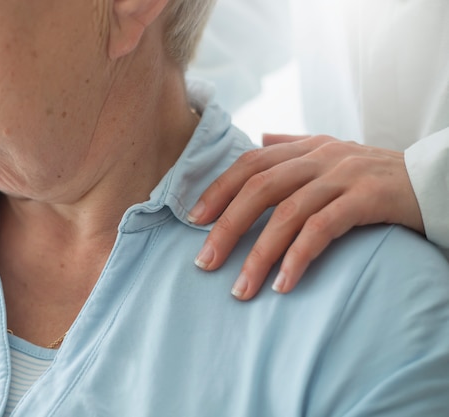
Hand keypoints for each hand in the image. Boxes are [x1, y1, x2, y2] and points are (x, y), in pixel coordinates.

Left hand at [189, 134, 423, 299]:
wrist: (434, 179)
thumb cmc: (375, 172)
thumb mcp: (334, 150)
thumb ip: (294, 145)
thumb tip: (259, 137)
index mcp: (306, 148)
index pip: (250, 163)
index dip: (218, 190)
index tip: (194, 220)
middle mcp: (320, 158)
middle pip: (260, 188)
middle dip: (227, 226)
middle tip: (204, 262)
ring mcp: (344, 176)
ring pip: (287, 213)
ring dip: (258, 254)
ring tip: (241, 288)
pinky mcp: (367, 199)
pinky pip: (322, 229)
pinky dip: (298, 257)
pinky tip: (283, 284)